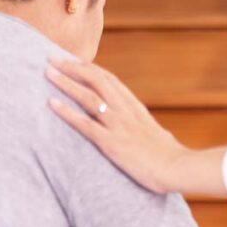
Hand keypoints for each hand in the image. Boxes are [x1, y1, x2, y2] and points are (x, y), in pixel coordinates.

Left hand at [46, 58, 186, 193]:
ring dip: (66, 82)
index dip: (91, 69)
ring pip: (88, 96)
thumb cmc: (172, 158)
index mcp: (136, 109)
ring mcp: (118, 125)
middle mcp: (126, 111)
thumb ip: (152, 132)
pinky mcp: (111, 142)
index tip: (75, 61)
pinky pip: (84, 124)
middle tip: (53, 58)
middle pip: (96, 80)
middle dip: (73, 67)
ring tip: (47, 72)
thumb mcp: (161, 138)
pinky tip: (51, 103)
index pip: (111, 81)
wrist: (178, 168)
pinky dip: (66, 112)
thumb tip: (159, 135)